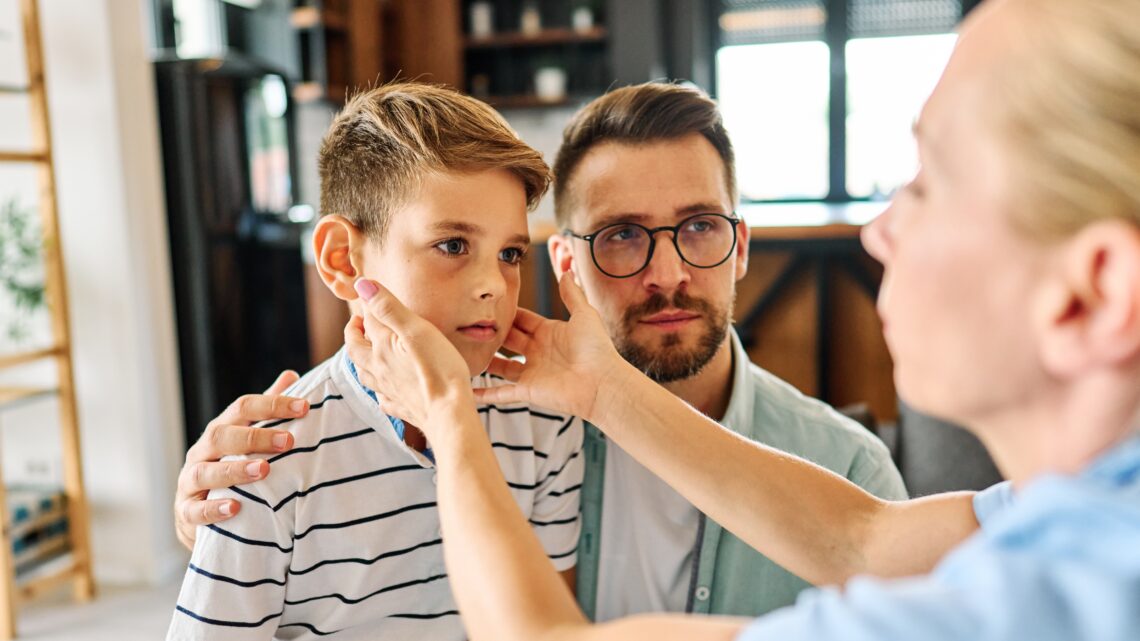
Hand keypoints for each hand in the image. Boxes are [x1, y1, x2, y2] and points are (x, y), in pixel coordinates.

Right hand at [174, 370, 306, 549]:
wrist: (201, 514)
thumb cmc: (233, 466)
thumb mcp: (248, 437)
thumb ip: (267, 410)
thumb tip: (291, 375)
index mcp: (221, 429)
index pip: (243, 408)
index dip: (273, 404)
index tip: (304, 407)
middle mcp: (202, 451)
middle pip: (222, 436)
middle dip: (255, 437)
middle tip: (288, 441)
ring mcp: (190, 481)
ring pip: (205, 472)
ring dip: (235, 470)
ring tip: (264, 470)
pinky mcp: (186, 511)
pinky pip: (195, 510)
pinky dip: (214, 508)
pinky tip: (235, 507)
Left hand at [343, 278, 475, 437]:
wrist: (449, 414)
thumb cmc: (438, 370)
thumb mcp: (415, 330)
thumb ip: (388, 307)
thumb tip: (362, 285)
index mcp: (382, 348)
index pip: (369, 321)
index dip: (368, 305)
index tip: (370, 295)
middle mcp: (380, 369)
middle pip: (356, 349)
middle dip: (354, 333)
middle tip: (357, 323)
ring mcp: (390, 390)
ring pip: (365, 374)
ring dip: (360, 361)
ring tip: (364, 353)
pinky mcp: (403, 407)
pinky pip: (384, 399)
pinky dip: (379, 390)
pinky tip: (384, 390)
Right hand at [476, 272, 623, 422]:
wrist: (602, 383)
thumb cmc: (597, 349)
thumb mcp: (585, 315)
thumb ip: (572, 294)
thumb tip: (568, 271)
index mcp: (549, 333)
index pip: (522, 320)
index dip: (508, 313)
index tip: (488, 304)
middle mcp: (538, 352)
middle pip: (509, 340)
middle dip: (492, 333)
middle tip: (469, 324)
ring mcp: (532, 373)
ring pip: (501, 366)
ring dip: (485, 361)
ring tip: (464, 352)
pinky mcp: (528, 391)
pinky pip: (502, 393)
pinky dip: (485, 394)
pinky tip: (468, 391)